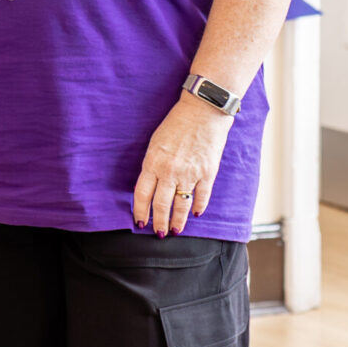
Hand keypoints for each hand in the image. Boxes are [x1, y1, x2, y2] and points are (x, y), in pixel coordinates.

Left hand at [132, 97, 232, 235]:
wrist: (203, 112)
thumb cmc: (176, 124)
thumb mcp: (156, 142)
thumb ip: (153, 164)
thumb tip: (150, 184)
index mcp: (153, 162)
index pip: (142, 194)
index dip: (140, 211)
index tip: (140, 222)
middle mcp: (170, 171)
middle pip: (161, 204)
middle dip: (159, 222)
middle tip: (159, 233)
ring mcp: (190, 174)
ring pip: (182, 205)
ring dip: (178, 220)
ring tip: (175, 230)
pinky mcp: (208, 173)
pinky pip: (202, 196)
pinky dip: (198, 207)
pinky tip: (195, 214)